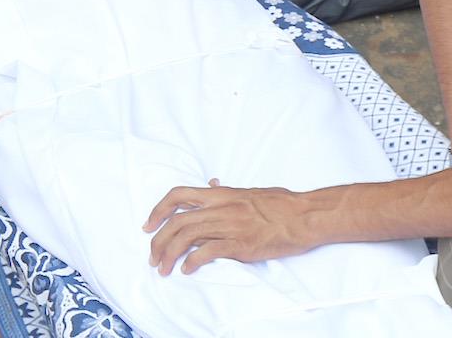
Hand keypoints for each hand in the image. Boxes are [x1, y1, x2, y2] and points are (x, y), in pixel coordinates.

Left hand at [143, 180, 317, 275]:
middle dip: (158, 241)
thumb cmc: (280, 203)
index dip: (158, 209)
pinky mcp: (240, 244)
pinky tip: (187, 270)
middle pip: (177, 221)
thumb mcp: (249, 191)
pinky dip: (192, 262)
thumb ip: (228, 190)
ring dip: (170, 255)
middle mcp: (221, 208)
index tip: (148, 225)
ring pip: (187, 237)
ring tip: (164, 269)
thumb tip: (213, 182)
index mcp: (221, 194)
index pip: (179, 195)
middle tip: (152, 257)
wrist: (302, 215)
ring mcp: (229, 226)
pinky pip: (208, 252)